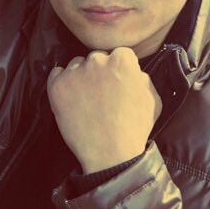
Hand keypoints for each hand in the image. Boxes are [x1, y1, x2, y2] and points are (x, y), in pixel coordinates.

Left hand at [47, 47, 161, 173]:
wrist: (110, 154)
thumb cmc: (134, 129)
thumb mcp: (153, 99)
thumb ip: (142, 77)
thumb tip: (133, 71)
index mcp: (122, 60)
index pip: (119, 54)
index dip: (119, 69)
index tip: (117, 82)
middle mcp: (97, 60)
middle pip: (97, 57)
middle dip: (99, 71)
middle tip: (101, 92)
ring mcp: (75, 72)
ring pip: (77, 64)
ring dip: (81, 76)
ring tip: (85, 99)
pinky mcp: (58, 85)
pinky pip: (56, 74)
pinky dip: (62, 82)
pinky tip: (70, 98)